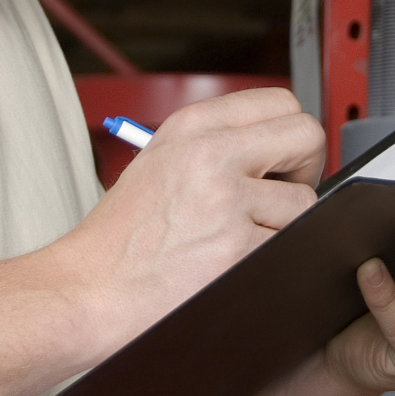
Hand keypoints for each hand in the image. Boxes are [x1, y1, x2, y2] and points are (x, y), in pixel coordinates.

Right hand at [63, 89, 324, 336]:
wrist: (87, 292)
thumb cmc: (119, 241)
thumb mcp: (160, 163)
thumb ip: (218, 145)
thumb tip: (279, 149)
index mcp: (192, 126)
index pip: (281, 103)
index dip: (290, 137)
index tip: (281, 161)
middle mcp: (211, 154)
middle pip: (307, 137)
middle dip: (304, 171)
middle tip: (277, 199)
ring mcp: (227, 201)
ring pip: (304, 203)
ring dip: (284, 227)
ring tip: (239, 242)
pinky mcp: (238, 248)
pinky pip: (290, 249)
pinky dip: (273, 263)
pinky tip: (234, 267)